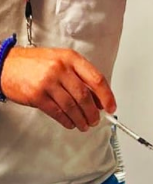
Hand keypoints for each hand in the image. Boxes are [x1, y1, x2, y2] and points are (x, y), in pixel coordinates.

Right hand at [1, 45, 115, 130]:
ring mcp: (48, 82)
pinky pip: (58, 113)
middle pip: (85, 96)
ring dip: (81, 119)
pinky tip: (70, 123)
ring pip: (72, 107)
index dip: (107, 96)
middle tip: (96, 120)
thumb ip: (80, 77)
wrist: (6, 65)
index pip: (96, 79)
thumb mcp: (61, 62)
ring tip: (84, 125)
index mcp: (71, 58)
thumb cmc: (35, 63)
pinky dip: (67, 121)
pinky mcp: (37, 95)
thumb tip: (98, 98)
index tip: (111, 107)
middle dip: (93, 112)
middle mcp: (61, 69)